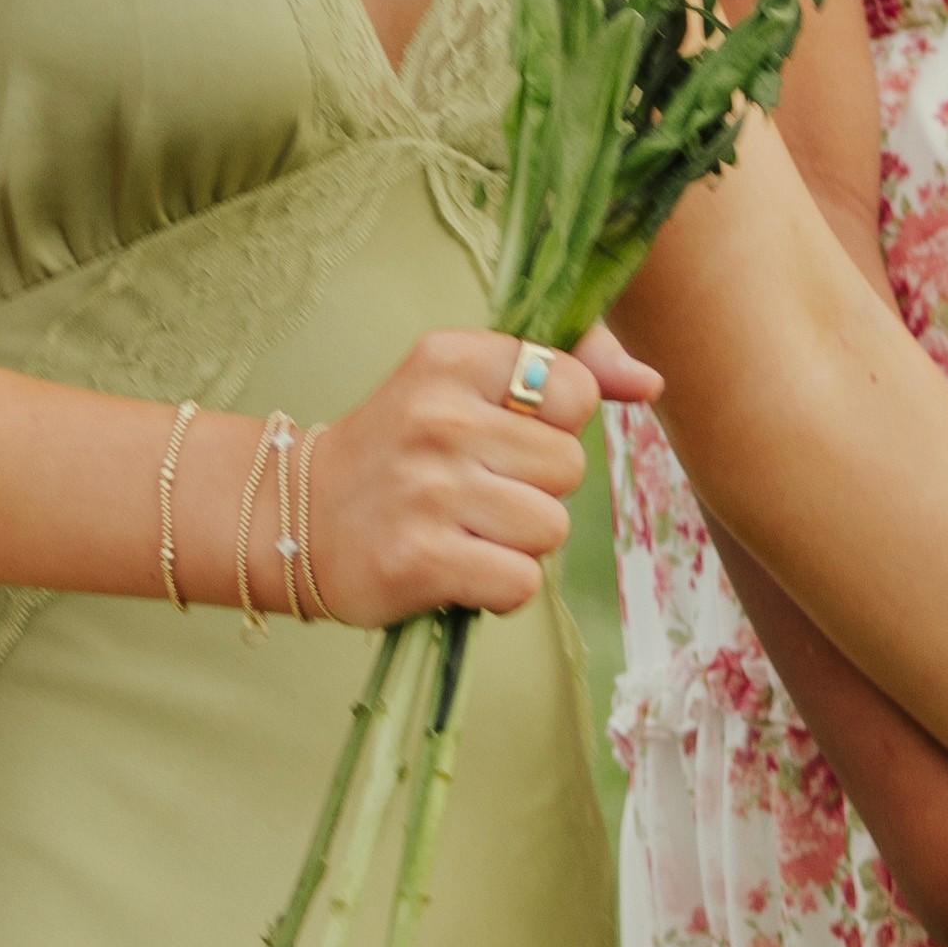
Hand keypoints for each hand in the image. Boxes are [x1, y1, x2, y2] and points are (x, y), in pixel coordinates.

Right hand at [266, 327, 603, 621]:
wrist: (296, 516)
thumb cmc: (401, 448)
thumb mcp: (464, 382)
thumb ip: (564, 367)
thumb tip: (651, 381)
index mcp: (451, 357)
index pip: (573, 390)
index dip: (553, 424)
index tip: (501, 435)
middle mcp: (438, 417)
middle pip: (569, 467)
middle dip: (536, 488)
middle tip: (476, 490)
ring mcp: (428, 491)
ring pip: (551, 528)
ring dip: (520, 543)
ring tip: (466, 530)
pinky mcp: (420, 560)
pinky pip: (521, 582)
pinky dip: (499, 589)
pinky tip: (457, 568)